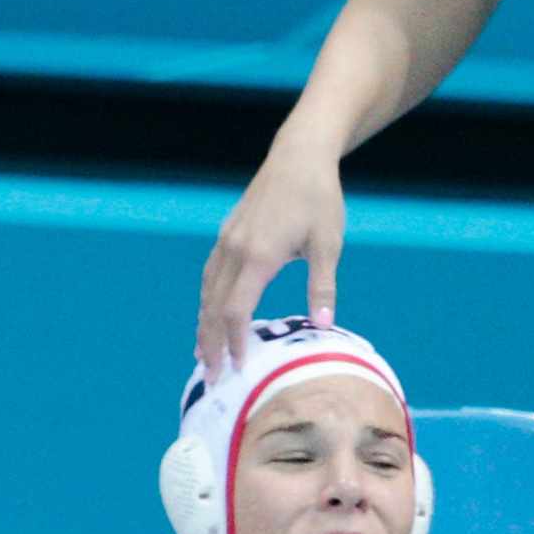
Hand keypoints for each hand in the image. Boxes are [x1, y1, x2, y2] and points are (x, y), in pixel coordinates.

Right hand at [196, 141, 346, 373]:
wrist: (298, 155)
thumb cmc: (319, 198)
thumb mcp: (328, 243)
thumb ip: (322, 286)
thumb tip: (324, 325)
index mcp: (259, 255)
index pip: (236, 310)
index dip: (234, 342)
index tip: (240, 368)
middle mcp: (235, 249)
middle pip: (213, 307)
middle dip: (211, 345)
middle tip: (213, 377)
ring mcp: (226, 240)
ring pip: (207, 292)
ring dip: (205, 326)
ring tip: (205, 355)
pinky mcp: (227, 234)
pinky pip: (210, 275)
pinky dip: (207, 301)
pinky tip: (211, 315)